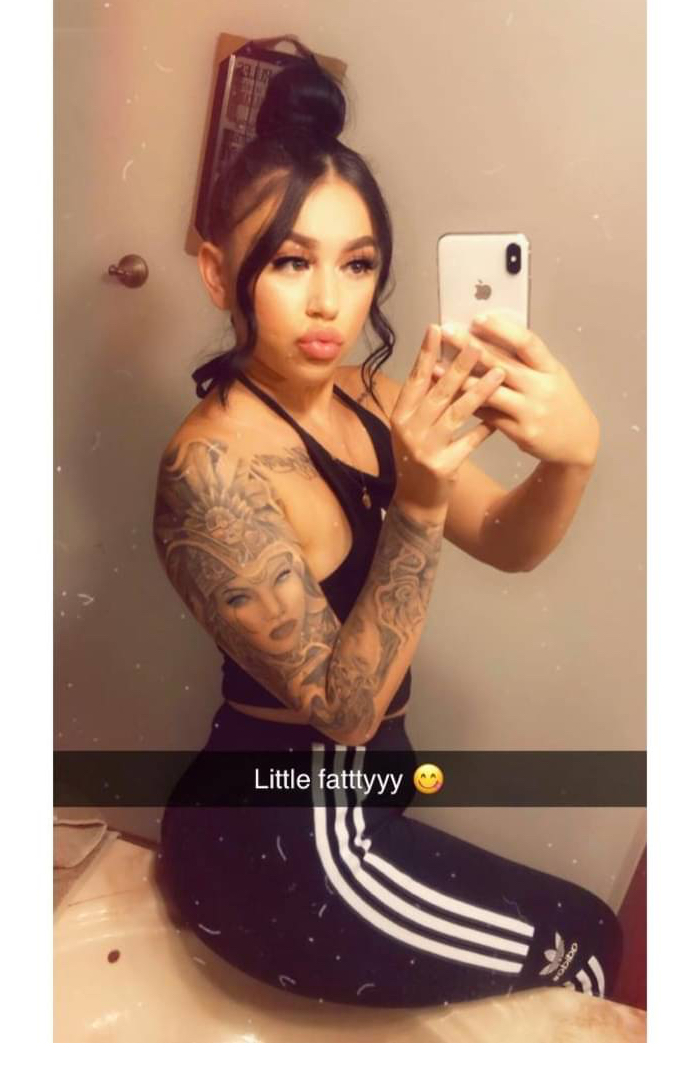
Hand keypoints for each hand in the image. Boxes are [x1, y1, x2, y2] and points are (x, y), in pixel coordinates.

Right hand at [391, 324, 505, 513]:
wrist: (416, 500)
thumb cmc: (418, 456)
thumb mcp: (413, 426)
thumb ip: (424, 400)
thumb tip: (440, 364)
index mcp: (400, 415)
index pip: (415, 379)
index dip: (426, 353)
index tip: (437, 328)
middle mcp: (409, 430)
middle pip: (438, 392)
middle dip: (459, 366)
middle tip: (477, 344)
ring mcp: (425, 449)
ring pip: (456, 414)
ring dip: (479, 391)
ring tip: (500, 373)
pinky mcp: (443, 466)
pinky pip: (469, 442)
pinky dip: (484, 428)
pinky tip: (500, 417)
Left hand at [433, 313, 599, 467]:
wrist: (578, 442)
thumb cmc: (559, 403)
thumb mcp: (553, 375)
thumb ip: (527, 360)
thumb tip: (492, 336)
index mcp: (550, 368)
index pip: (527, 342)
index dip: (502, 329)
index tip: (478, 318)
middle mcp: (541, 388)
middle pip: (502, 363)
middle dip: (470, 346)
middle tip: (447, 332)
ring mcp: (531, 411)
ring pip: (490, 392)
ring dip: (461, 379)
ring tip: (435, 367)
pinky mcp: (521, 432)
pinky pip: (489, 416)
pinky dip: (468, 404)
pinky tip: (448, 396)